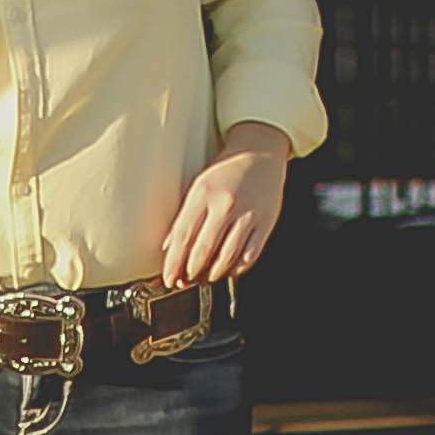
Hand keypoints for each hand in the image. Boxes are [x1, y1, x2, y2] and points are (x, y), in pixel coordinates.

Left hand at [156, 127, 288, 289]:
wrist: (260, 153)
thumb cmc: (226, 171)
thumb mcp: (198, 186)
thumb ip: (184, 218)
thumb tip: (170, 248)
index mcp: (203, 193)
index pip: (183, 236)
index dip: (174, 263)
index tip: (169, 278)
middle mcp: (226, 204)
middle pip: (203, 251)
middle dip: (191, 273)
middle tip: (186, 280)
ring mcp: (248, 214)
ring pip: (227, 257)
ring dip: (213, 274)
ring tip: (205, 277)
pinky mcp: (266, 223)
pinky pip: (249, 256)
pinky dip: (236, 269)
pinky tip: (228, 269)